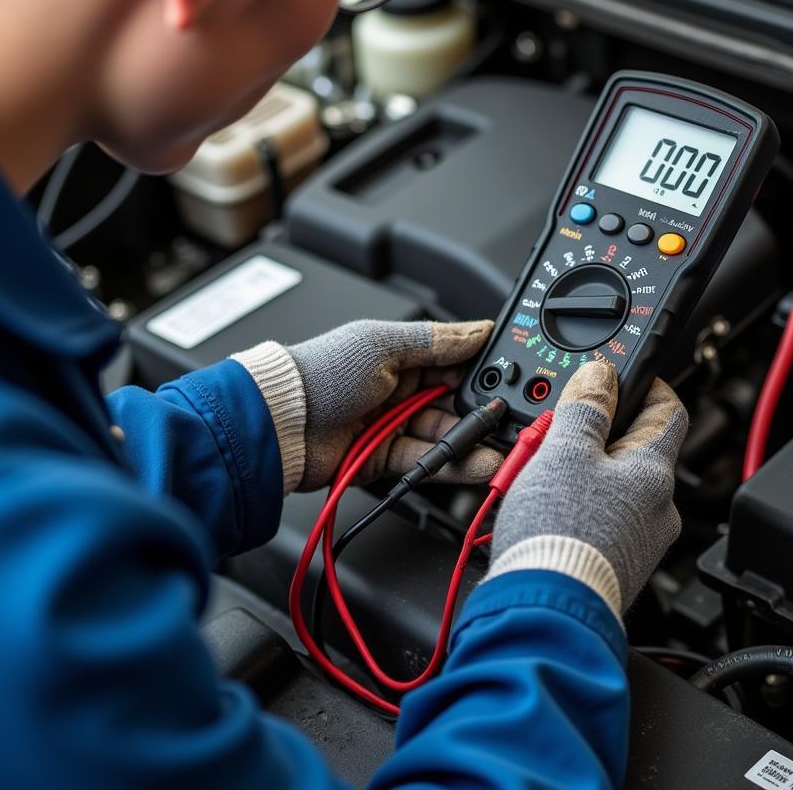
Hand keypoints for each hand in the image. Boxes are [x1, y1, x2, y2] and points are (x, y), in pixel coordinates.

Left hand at [287, 319, 500, 490]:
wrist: (281, 423)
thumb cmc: (321, 372)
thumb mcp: (383, 344)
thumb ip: (436, 341)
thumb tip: (478, 328)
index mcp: (400, 353)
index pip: (453, 359)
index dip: (481, 368)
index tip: (510, 376)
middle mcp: (400, 388)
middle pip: (455, 400)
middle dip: (482, 408)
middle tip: (510, 415)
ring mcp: (394, 424)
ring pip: (446, 433)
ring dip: (474, 440)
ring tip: (502, 445)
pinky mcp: (387, 458)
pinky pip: (429, 461)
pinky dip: (455, 464)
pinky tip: (478, 462)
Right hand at [489, 361, 686, 613]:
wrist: (543, 613)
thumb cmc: (560, 537)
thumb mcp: (563, 451)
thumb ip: (585, 407)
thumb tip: (601, 374)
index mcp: (654, 473)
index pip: (668, 410)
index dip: (646, 385)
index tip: (621, 376)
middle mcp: (658, 509)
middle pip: (635, 450)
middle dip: (597, 433)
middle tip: (559, 430)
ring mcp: (639, 541)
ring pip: (613, 487)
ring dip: (581, 472)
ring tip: (541, 473)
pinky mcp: (615, 566)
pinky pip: (601, 521)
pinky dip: (576, 507)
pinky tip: (545, 510)